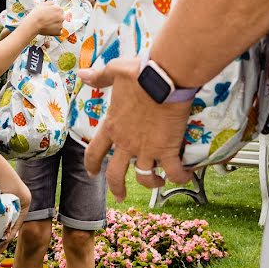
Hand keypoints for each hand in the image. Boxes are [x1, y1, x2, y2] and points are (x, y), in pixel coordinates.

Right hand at [26, 1, 64, 35]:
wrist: (34, 24)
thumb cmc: (37, 14)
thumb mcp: (43, 4)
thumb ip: (50, 3)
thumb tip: (53, 3)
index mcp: (59, 9)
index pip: (59, 10)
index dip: (53, 12)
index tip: (49, 14)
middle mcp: (62, 17)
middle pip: (60, 17)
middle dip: (55, 18)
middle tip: (47, 20)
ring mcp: (61, 25)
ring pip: (59, 24)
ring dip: (55, 24)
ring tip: (47, 25)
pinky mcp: (58, 32)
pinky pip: (58, 31)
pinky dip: (55, 31)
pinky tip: (49, 29)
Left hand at [81, 58, 193, 199]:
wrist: (164, 79)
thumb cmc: (139, 74)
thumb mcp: (114, 71)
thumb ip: (99, 77)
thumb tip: (82, 73)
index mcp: (112, 126)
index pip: (94, 151)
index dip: (91, 164)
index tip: (92, 172)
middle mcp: (126, 143)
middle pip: (115, 174)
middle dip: (116, 187)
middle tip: (119, 195)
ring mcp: (147, 149)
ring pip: (145, 177)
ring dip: (151, 183)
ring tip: (158, 182)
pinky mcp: (168, 149)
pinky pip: (174, 172)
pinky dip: (180, 177)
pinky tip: (186, 176)